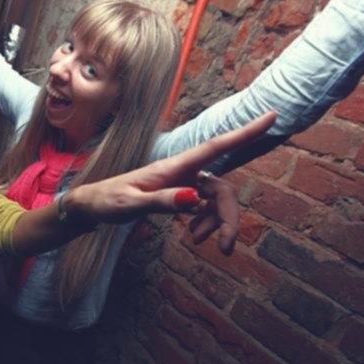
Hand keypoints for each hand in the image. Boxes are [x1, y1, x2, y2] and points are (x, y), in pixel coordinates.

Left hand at [66, 111, 275, 241]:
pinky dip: (205, 222)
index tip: (271, 115)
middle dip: (228, 216)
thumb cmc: (108, 201)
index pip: (215, 146)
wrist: (92, 206)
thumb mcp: (131, 204)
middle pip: (221, 188)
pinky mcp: (179, 195)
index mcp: (173, 166)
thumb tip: (194, 200)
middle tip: (224, 247)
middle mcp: (182, 171)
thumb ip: (162, 202)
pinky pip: (205, 207)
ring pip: (215, 200)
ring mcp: (182, 183)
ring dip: (215, 222)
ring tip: (197, 240)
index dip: (244, 132)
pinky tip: (193, 234)